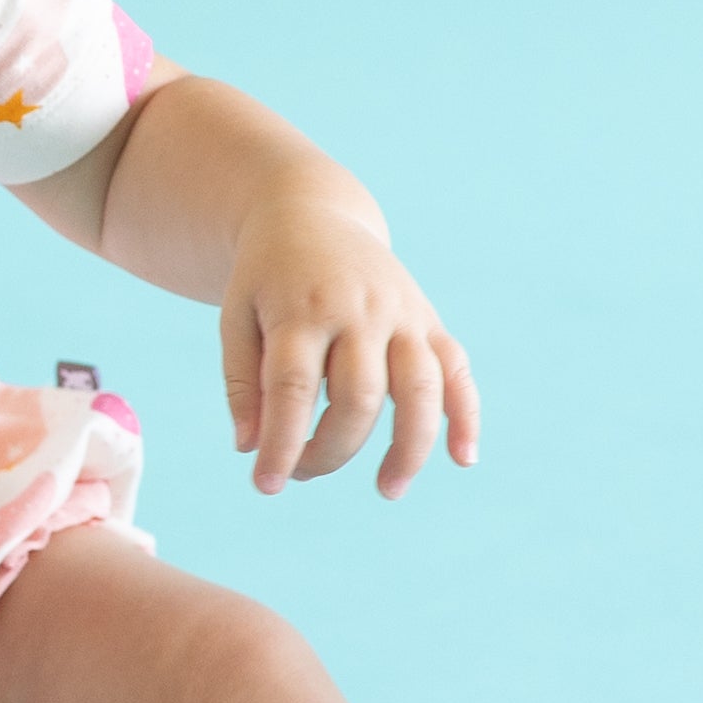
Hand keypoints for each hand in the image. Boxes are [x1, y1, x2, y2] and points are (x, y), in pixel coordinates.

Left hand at [219, 196, 480, 497]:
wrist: (309, 212)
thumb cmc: (265, 277)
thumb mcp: (236, 316)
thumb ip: (242, 382)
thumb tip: (251, 448)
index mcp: (301, 307)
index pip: (293, 386)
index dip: (282, 442)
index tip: (265, 484)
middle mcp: (358, 309)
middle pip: (357, 395)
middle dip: (330, 450)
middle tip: (302, 475)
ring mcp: (400, 313)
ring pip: (418, 387)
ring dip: (409, 446)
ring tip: (387, 490)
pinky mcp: (427, 319)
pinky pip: (456, 369)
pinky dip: (465, 414)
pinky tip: (463, 459)